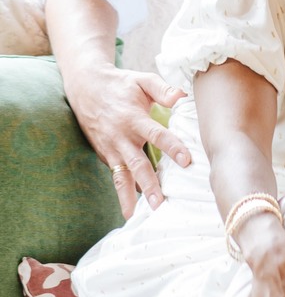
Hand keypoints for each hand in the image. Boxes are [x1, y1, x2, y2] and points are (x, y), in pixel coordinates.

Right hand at [63, 61, 190, 217]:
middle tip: (160, 203)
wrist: (85, 88)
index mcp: (133, 118)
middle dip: (149, 184)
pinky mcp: (107, 156)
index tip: (187, 160)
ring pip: (122, 176)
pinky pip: (116, 177)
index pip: (156, 135)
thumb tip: (182, 96)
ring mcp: (112, 149)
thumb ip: (162, 88)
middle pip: (138, 164)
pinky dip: (123, 193)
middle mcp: (121, 137)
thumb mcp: (141, 79)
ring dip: (130, 197)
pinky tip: (131, 211)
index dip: (172, 147)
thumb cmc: (120, 84)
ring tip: (137, 216)